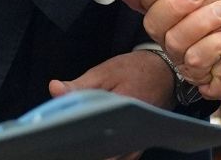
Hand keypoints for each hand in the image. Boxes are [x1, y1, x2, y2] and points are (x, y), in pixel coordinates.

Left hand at [46, 50, 175, 159]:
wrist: (167, 73)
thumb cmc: (136, 70)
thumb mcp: (106, 71)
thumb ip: (79, 84)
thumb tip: (54, 89)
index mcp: (123, 109)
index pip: (92, 131)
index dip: (71, 138)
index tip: (55, 137)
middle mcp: (134, 131)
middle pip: (101, 152)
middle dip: (82, 148)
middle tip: (64, 142)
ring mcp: (137, 142)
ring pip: (111, 159)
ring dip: (94, 153)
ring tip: (77, 145)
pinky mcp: (138, 146)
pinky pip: (119, 159)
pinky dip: (105, 156)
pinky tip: (92, 148)